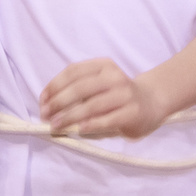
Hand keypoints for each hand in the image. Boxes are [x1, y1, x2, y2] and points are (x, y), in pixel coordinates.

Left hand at [39, 57, 165, 138]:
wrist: (152, 102)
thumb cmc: (117, 95)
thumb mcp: (100, 83)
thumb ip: (78, 89)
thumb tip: (48, 104)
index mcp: (104, 65)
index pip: (73, 71)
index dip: (54, 85)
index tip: (43, 100)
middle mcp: (115, 77)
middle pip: (80, 87)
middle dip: (58, 102)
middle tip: (45, 115)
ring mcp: (125, 94)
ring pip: (92, 105)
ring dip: (70, 116)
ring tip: (55, 126)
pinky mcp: (132, 112)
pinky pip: (107, 119)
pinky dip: (90, 125)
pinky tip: (79, 129)